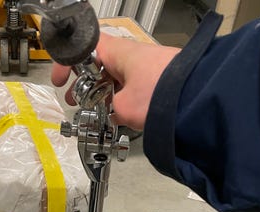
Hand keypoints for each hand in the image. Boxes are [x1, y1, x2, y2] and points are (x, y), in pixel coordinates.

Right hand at [51, 33, 180, 130]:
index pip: (85, 49)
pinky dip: (124, 99)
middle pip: (101, 66)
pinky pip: (135, 87)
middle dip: (85, 84)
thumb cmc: (162, 94)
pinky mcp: (161, 81)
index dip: (68, 63)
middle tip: (76, 101)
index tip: (60, 79)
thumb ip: (111, 110)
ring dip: (105, 94)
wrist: (198, 100)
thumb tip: (113, 114)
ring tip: (98, 113)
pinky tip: (121, 115)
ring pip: (118, 78)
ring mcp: (149, 67)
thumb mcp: (124, 108)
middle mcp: (134, 55)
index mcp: (119, 52)